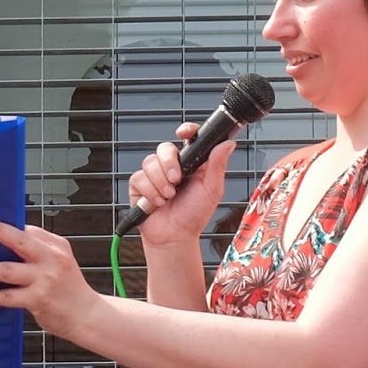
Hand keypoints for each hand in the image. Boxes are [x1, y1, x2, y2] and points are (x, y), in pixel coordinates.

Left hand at [0, 216, 97, 339]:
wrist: (87, 315)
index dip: (5, 226)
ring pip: (7, 270)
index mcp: (56, 246)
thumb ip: (40, 247)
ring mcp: (44, 279)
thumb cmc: (69, 287)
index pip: (28, 231)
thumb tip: (12, 234)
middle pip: (19, 241)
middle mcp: (51, 259)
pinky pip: (9, 296)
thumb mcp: (61, 260)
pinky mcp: (38, 299)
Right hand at [126, 128, 235, 246]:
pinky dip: (150, 192)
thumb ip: (217, 165)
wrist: (175, 236)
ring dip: (161, 182)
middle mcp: (171, 166)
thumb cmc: (194, 215)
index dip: (186, 131)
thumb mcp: (212, 190)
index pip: (188, 138)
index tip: (184, 133)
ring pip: (150, 162)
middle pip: (164, 147)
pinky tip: (158, 202)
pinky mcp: (139, 185)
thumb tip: (228, 143)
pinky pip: (139, 178)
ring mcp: (154, 174)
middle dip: (169, 164)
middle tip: (177, 180)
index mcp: (191, 163)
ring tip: (169, 197)